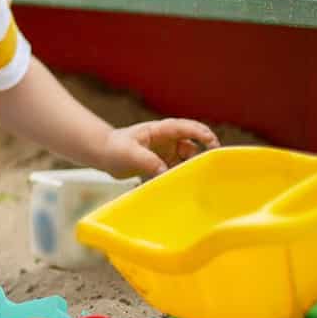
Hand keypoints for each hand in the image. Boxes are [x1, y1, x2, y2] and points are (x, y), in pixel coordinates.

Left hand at [103, 118, 220, 177]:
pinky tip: (181, 189)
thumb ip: (149, 162)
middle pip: (191, 146)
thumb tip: (166, 173)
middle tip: (210, 170)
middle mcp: (167, 140)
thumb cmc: (115, 148)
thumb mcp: (130, 154)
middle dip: (201, 156)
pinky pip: (176, 171)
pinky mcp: (162, 165)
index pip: (186, 128)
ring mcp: (165, 152)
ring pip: (186, 161)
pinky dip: (180, 178)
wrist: (103, 155)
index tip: (213, 144)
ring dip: (190, 170)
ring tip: (194, 184)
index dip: (202, 134)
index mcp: (160, 130)